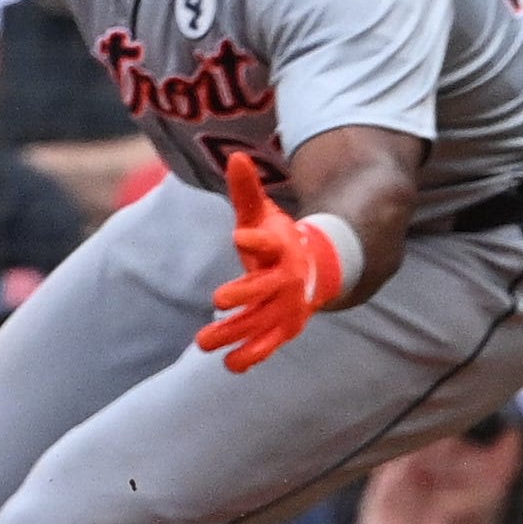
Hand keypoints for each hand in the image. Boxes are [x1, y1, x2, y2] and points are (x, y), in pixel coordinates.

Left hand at [196, 148, 339, 370]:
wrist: (319, 268)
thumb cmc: (280, 238)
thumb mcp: (262, 214)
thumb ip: (246, 191)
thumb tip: (236, 156)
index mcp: (280, 249)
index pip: (268, 242)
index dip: (255, 239)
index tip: (239, 236)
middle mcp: (286, 279)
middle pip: (265, 288)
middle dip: (245, 295)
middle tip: (218, 299)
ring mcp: (287, 305)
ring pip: (262, 322)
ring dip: (235, 334)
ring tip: (203, 345)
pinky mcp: (285, 326)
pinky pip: (269, 343)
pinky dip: (253, 355)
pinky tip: (231, 367)